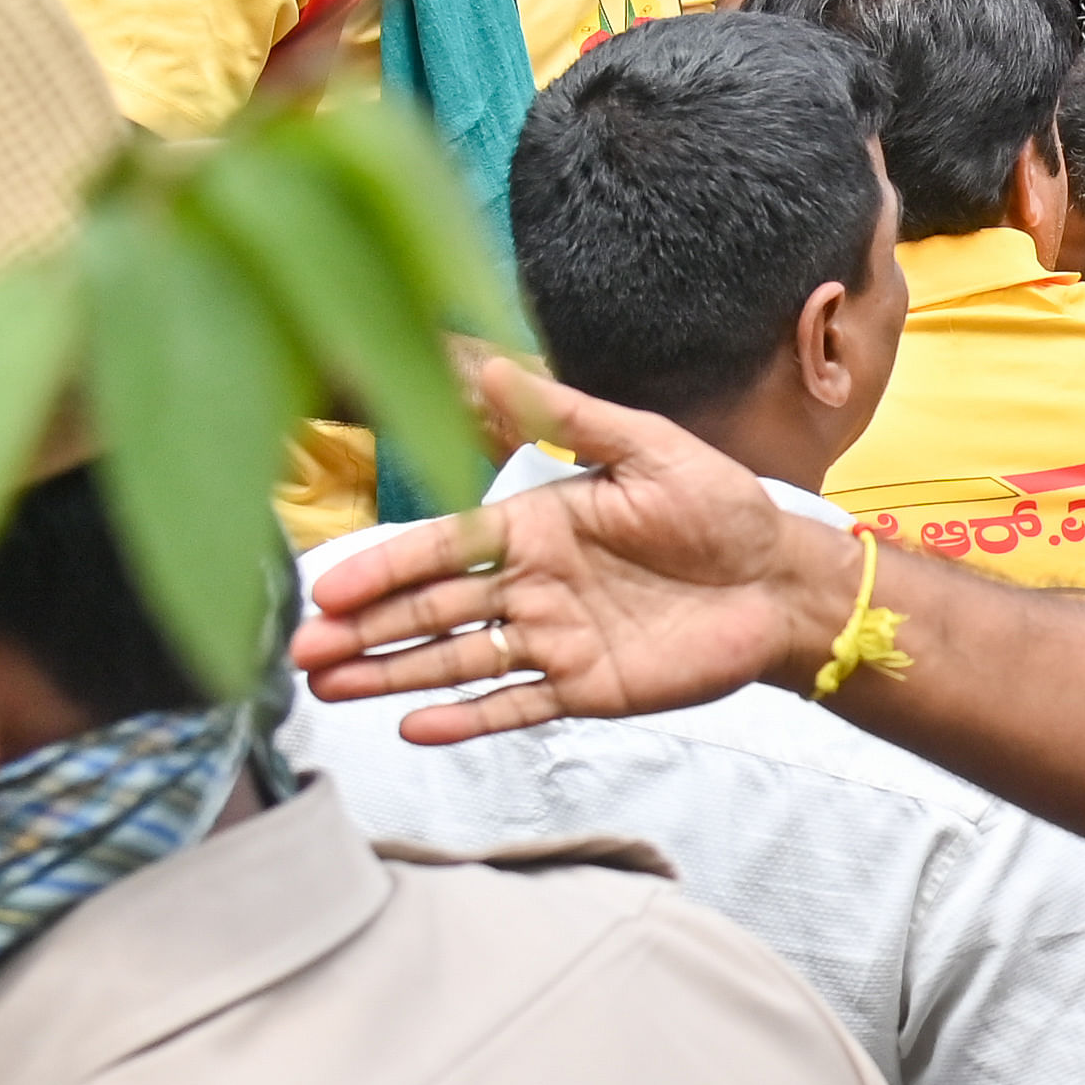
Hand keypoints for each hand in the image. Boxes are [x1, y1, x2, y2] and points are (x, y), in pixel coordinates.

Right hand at [290, 353, 856, 729]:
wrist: (784, 580)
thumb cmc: (722, 506)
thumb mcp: (644, 447)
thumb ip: (566, 413)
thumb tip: (495, 359)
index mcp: (533, 524)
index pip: (440, 548)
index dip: (383, 568)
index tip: (326, 588)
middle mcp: (531, 585)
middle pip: (430, 611)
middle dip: (363, 631)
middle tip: (300, 654)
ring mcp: (554, 640)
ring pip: (457, 661)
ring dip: (393, 676)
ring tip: (330, 690)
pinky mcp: (588, 689)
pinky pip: (517, 704)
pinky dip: (468, 717)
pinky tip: (415, 725)